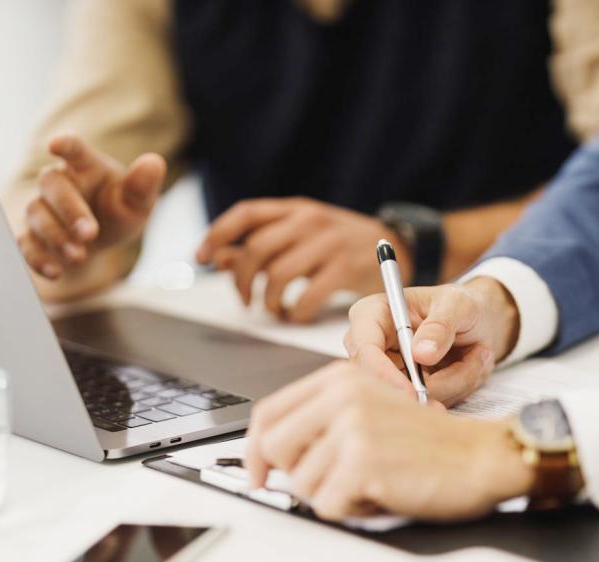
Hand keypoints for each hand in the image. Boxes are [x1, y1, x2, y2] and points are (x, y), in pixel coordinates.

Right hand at [15, 133, 165, 279]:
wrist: (97, 242)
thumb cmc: (116, 211)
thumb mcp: (137, 203)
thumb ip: (143, 185)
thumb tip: (154, 163)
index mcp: (86, 166)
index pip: (74, 149)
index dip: (65, 144)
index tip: (55, 144)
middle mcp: (59, 182)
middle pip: (52, 184)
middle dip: (69, 209)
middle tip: (89, 233)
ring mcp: (41, 207)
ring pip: (36, 213)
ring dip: (56, 235)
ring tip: (79, 255)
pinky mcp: (31, 234)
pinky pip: (25, 242)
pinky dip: (38, 258)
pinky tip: (55, 271)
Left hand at [194, 197, 408, 322]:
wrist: (397, 244)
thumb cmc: (340, 243)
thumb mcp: (301, 235)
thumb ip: (262, 244)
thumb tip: (218, 256)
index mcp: (295, 209)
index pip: (246, 213)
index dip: (217, 233)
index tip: (201, 257)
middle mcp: (309, 221)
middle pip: (257, 248)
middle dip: (241, 279)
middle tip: (244, 299)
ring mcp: (329, 243)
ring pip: (278, 274)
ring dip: (267, 300)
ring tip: (273, 308)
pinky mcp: (346, 268)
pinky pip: (308, 296)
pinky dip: (296, 312)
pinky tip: (296, 314)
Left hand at [244, 363, 533, 521]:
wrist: (481, 455)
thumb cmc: (432, 441)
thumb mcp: (372, 408)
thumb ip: (323, 418)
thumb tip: (270, 453)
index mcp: (340, 378)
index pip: (269, 412)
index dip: (254, 448)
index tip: (257, 472)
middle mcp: (341, 397)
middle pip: (272, 448)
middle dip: (294, 476)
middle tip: (328, 484)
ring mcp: (351, 428)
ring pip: (301, 483)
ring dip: (334, 495)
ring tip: (372, 481)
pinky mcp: (363, 462)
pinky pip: (328, 505)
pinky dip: (353, 510)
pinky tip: (382, 493)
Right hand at [344, 277, 518, 406]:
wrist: (482, 320)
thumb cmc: (462, 304)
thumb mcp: (458, 305)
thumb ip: (440, 326)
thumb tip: (421, 353)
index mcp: (372, 315)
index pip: (364, 350)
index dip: (384, 375)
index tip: (414, 392)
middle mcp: (373, 345)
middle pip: (383, 382)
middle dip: (426, 386)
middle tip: (466, 374)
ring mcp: (389, 370)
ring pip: (412, 396)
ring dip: (453, 382)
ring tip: (477, 354)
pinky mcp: (407, 389)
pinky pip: (428, 402)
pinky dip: (457, 388)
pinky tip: (469, 365)